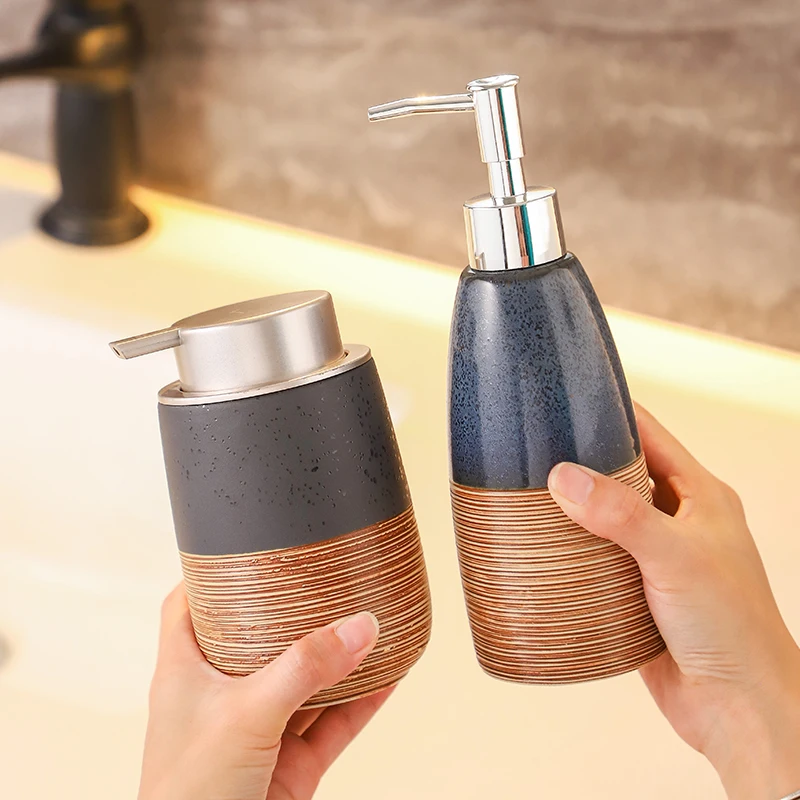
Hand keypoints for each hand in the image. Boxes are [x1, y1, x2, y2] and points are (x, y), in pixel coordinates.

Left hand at [138, 585, 388, 799]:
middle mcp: (222, 694)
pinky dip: (362, 700)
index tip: (253, 548)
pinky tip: (390, 675)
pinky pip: (333, 723)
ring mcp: (259, 729)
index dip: (217, 573)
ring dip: (340, 656)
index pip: (192, 604)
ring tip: (374, 620)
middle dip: (297, 611)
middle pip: (262, 637)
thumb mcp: (246, 714)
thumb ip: (305, 668)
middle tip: (332, 578)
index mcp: (187, 669)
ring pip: (306, 680)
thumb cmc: (188, 797)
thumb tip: (360, 626)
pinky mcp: (290, 764)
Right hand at [548, 405, 799, 799]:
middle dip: (581, 464)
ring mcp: (656, 557)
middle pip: (621, 476)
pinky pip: (596, 560)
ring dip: (572, 512)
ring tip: (527, 498)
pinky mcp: (635, 592)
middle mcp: (679, 521)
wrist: (737, 709)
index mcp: (701, 496)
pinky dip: (571, 553)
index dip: (611, 415)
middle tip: (534, 454)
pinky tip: (542, 550)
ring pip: (604, 519)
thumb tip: (566, 477)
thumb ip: (622, 514)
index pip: (651, 436)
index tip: (568, 404)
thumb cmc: (733, 630)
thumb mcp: (677, 557)